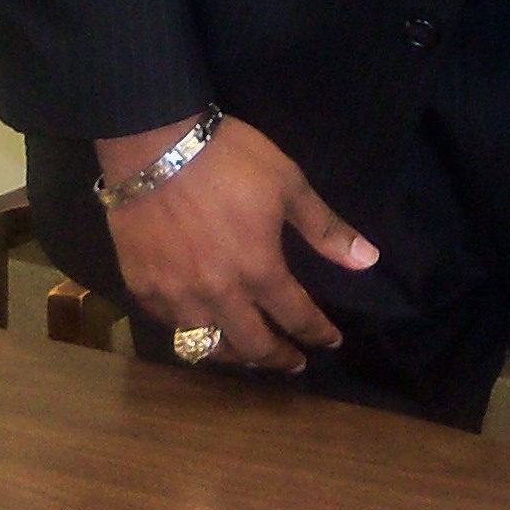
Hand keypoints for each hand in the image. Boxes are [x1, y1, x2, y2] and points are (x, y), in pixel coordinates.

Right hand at [96, 113, 378, 372]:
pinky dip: (191, 333)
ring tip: (250, 354)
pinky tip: (201, 327)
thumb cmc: (230, 160)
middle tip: (294, 363)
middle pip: (253, 346)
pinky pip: (169, 327)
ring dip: (234, 355)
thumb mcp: (289, 185)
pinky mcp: (142, 288)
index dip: (318, 333)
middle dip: (279, 359)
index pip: (296, 316)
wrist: (155, 146)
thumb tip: (368, 260)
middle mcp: (217, 294)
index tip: (331, 342)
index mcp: (259, 270)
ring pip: (207, 346)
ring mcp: (175, 296)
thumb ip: (326, 229)